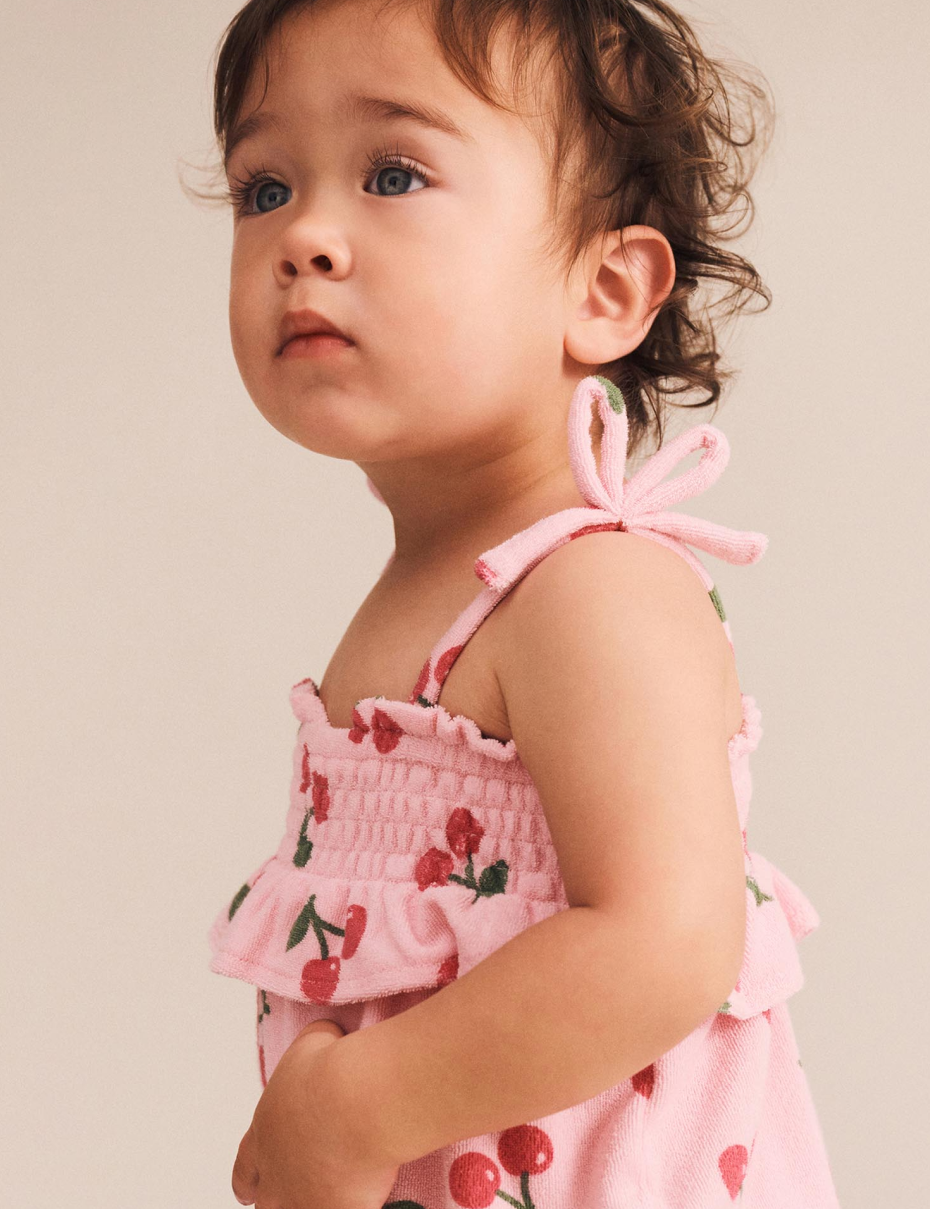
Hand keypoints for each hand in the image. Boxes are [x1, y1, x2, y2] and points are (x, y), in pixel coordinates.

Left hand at [231, 1018, 401, 1208]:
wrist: (356, 1099)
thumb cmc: (331, 1070)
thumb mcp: (313, 1043)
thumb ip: (311, 1051)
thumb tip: (325, 1039)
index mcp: (263, 1134)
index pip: (244, 1168)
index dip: (249, 1178)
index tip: (249, 1189)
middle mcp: (275, 1175)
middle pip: (266, 1201)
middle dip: (278, 1197)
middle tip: (295, 1193)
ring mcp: (303, 1200)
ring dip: (313, 1203)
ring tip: (331, 1195)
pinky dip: (356, 1205)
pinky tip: (368, 1198)